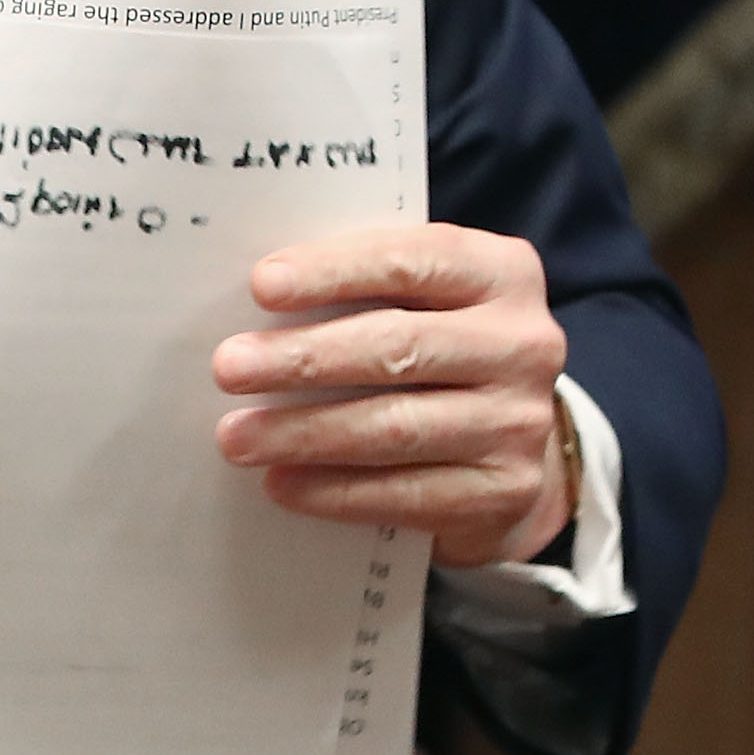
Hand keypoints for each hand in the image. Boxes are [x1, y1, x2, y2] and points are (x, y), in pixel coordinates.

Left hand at [211, 224, 569, 567]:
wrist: (512, 433)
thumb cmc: (436, 342)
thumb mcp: (421, 295)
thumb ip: (363, 284)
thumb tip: (260, 298)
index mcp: (500, 271)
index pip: (410, 261)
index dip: (333, 272)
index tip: (261, 286)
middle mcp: (524, 343)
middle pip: (398, 347)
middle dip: (303, 358)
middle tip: (229, 367)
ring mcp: (520, 421)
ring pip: (396, 427)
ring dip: (304, 433)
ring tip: (236, 436)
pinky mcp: (504, 489)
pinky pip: (405, 493)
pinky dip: (334, 491)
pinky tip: (281, 482)